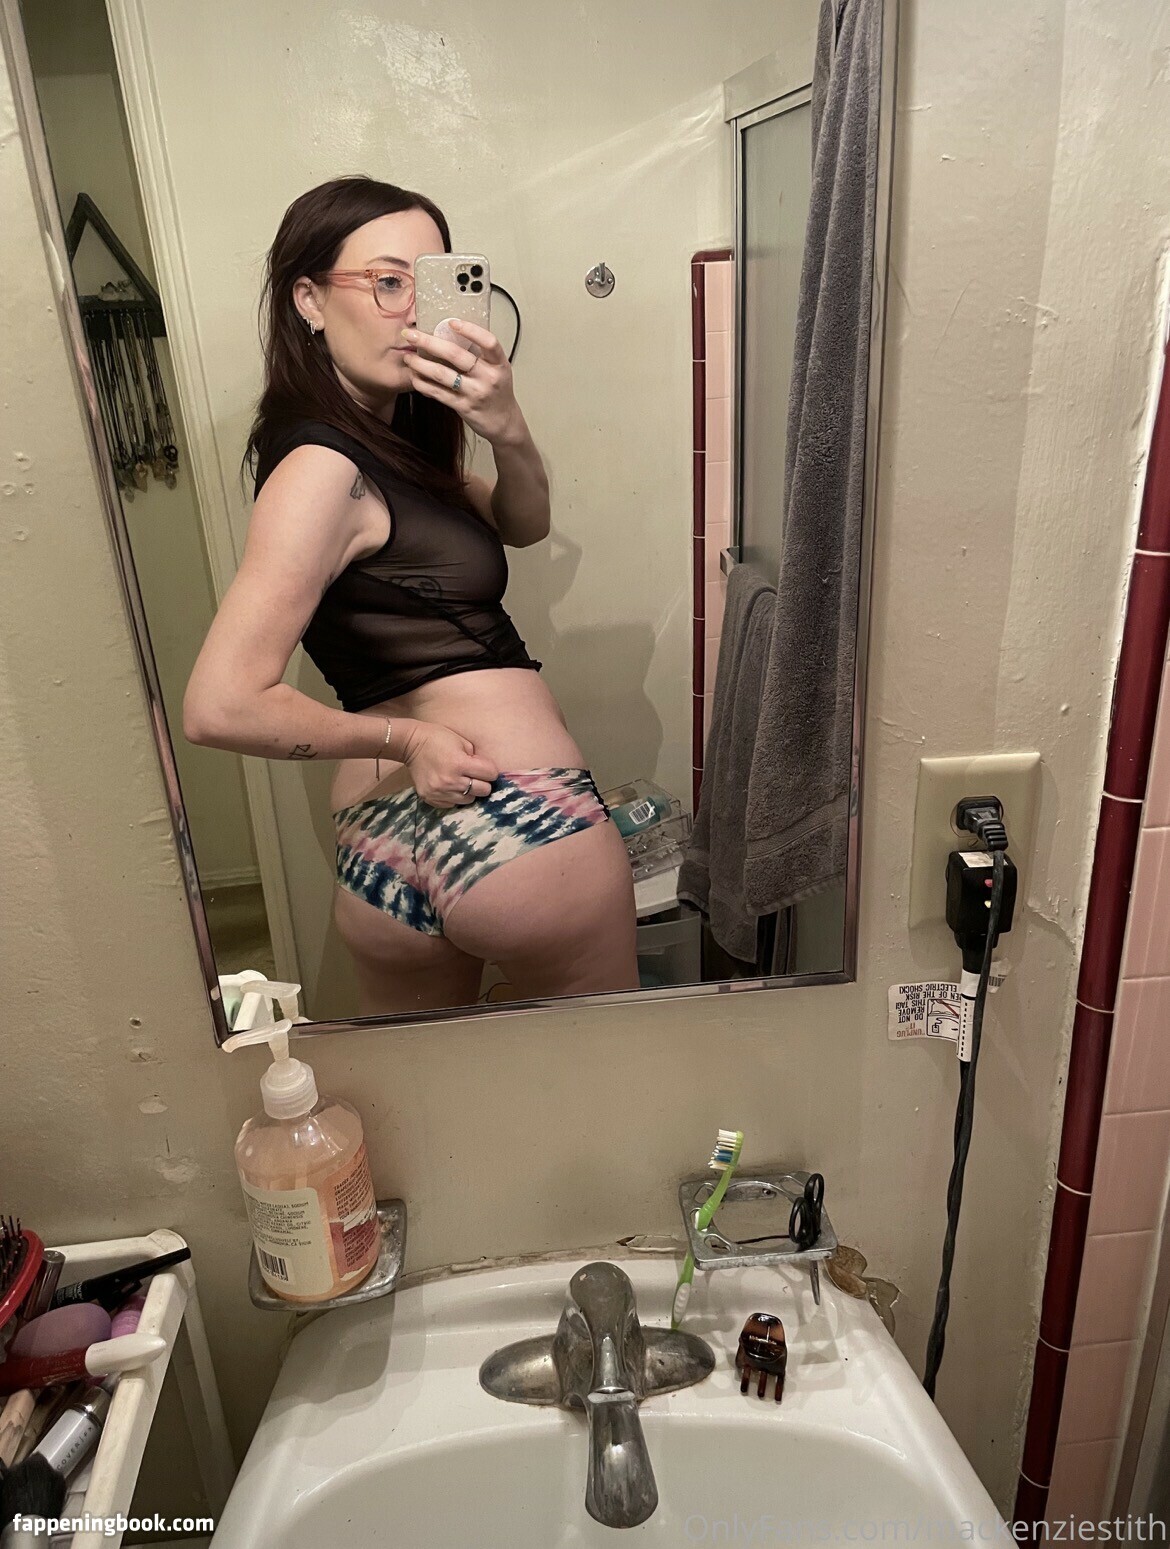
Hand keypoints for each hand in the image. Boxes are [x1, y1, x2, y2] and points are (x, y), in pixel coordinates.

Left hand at [400, 320, 522, 445]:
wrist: (503, 422)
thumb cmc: (497, 391)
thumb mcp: (497, 369)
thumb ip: (479, 355)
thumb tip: (450, 334)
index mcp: (499, 364)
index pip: (489, 342)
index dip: (470, 330)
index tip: (451, 322)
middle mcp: (488, 377)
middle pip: (456, 355)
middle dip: (429, 342)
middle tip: (411, 335)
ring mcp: (475, 393)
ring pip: (442, 374)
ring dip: (420, 364)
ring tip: (408, 358)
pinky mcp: (464, 407)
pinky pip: (439, 393)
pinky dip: (423, 384)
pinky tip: (415, 378)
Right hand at [401, 722, 497, 808]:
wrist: (411, 744)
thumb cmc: (438, 738)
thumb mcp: (462, 742)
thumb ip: (476, 758)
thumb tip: (486, 772)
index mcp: (460, 764)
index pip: (490, 774)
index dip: (490, 770)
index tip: (484, 767)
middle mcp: (451, 781)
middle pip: (483, 791)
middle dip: (483, 782)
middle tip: (474, 776)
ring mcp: (440, 792)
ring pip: (468, 800)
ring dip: (469, 791)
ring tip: (461, 782)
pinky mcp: (430, 798)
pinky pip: (452, 804)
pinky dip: (454, 797)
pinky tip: (450, 787)